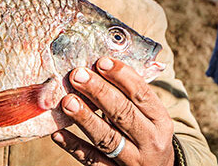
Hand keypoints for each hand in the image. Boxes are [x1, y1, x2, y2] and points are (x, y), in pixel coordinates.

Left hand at [51, 57, 174, 165]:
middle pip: (123, 114)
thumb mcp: (149, 115)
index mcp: (160, 120)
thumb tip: (99, 63)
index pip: (142, 95)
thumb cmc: (145, 131)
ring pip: (107, 138)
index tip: (101, 62)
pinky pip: (91, 160)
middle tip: (78, 75)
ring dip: (86, 118)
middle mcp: (150, 140)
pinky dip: (74, 146)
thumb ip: (129, 93)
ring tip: (68, 101)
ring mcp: (131, 159)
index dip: (122, 77)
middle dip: (99, 92)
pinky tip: (58, 132)